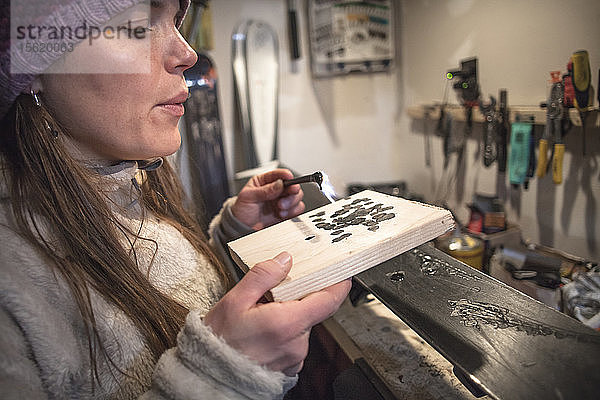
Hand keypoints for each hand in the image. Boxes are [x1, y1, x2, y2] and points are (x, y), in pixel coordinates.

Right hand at [203, 252, 350, 375]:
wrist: (210, 378)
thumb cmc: (219, 342)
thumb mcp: (235, 301)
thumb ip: (263, 276)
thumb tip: (284, 260)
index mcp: (287, 323)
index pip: (328, 300)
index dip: (339, 284)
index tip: (342, 272)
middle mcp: (297, 343)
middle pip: (312, 311)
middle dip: (298, 298)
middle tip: (273, 294)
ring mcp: (295, 357)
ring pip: (302, 326)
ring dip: (289, 316)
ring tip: (261, 316)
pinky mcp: (290, 367)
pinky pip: (294, 342)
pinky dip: (284, 332)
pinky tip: (263, 332)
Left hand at [232, 169, 304, 229]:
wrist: (242, 228)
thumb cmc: (242, 211)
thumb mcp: (248, 197)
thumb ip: (265, 190)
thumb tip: (279, 184)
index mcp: (264, 182)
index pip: (278, 174)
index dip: (285, 175)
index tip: (289, 177)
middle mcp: (275, 190)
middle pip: (292, 185)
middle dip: (291, 192)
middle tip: (282, 201)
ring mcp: (281, 201)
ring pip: (297, 197)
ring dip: (291, 203)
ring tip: (280, 209)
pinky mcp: (286, 212)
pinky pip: (297, 209)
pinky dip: (293, 211)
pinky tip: (282, 214)